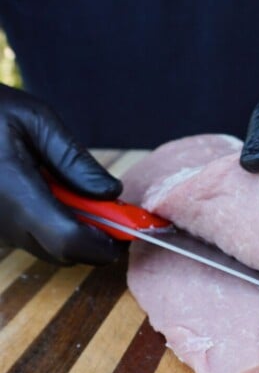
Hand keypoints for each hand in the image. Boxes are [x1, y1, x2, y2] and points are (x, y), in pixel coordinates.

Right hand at [0, 85, 122, 264]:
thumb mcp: (35, 120)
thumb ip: (74, 160)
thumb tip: (111, 194)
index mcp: (14, 190)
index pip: (68, 240)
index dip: (105, 242)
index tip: (131, 226)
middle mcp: (3, 219)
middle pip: (64, 252)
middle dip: (97, 238)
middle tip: (114, 208)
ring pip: (49, 249)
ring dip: (76, 232)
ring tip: (79, 193)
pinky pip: (33, 238)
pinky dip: (55, 226)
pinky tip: (55, 194)